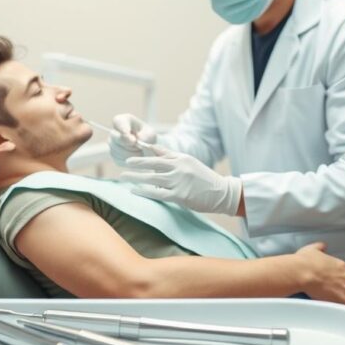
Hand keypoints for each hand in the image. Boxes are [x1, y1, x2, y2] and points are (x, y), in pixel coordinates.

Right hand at [109, 114, 158, 165]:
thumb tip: (136, 142)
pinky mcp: (113, 155)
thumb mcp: (151, 133)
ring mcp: (111, 144)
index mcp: (122, 121)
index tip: (133, 140)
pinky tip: (135, 157)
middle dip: (130, 145)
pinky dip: (129, 161)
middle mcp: (114, 131)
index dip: (124, 130)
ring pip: (118, 151)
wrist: (145, 146)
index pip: (118, 122)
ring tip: (139, 151)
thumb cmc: (147, 136)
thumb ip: (145, 136)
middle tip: (139, 147)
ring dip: (131, 154)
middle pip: (116, 138)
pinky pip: (119, 159)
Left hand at [120, 144, 242, 215]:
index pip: (159, 155)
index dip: (143, 156)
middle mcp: (179, 168)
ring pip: (152, 178)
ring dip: (136, 177)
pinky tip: (134, 191)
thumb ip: (171, 156)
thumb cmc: (204, 178)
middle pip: (153, 164)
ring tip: (123, 177)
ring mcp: (179, 182)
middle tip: (124, 163)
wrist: (222, 193)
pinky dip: (144, 192)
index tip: (131, 157)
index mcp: (181, 159)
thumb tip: (153, 149)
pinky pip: (158, 194)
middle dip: (137, 164)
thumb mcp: (189, 162)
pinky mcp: (180, 196)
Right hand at [295, 242, 344, 305]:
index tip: (337, 282)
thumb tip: (322, 246)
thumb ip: (319, 247)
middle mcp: (344, 276)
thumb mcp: (311, 249)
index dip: (343, 278)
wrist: (301, 271)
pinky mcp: (340, 299)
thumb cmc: (304, 262)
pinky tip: (344, 312)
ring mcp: (343, 288)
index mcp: (339, 265)